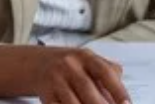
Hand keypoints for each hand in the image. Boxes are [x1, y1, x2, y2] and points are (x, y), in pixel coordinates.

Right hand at [0, 45, 130, 103]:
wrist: (33, 63)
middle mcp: (69, 65)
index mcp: (85, 56)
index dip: (118, 89)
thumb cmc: (68, 64)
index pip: (105, 71)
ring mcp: (55, 80)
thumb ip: (107, 70)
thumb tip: (122, 89)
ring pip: (73, 103)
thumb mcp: (87, 60)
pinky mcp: (45, 93)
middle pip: (88, 91)